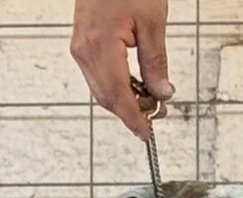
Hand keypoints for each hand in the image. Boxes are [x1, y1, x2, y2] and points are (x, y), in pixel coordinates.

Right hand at [70, 0, 172, 140]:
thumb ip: (155, 60)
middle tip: (155, 116)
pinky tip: (132, 86)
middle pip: (106, 97)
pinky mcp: (81, 46)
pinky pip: (97, 76)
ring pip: (100, 90)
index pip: (118, 95)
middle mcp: (85, 51)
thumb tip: (162, 91)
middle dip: (130, 112)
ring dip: (123, 101)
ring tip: (147, 101)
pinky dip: (114, 87)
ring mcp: (80, 49)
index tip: (147, 133)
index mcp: (101, 46)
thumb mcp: (152, 20)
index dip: (133, 118)